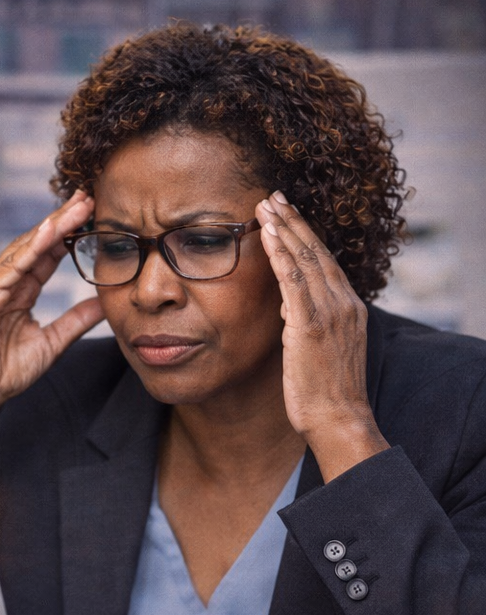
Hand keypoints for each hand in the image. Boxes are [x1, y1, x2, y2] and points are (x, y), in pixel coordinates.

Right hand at [0, 190, 103, 453]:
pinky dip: (30, 248)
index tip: (94, 215)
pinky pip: (10, 267)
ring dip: (52, 226)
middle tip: (89, 196)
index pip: (46, 255)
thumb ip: (76, 321)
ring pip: (24, 249)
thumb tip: (105, 302)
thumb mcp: (52, 343)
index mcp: (17, 291)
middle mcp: (2, 282)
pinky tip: (50, 232)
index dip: (68, 234)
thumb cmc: (4, 372)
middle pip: (36, 244)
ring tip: (77, 207)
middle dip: (62, 220)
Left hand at [257, 191, 387, 477]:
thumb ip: (306, 322)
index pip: (326, 261)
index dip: (305, 235)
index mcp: (348, 308)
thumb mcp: (318, 348)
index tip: (287, 213)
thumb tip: (287, 310)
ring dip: (284, 228)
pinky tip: (266, 234)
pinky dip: (280, 254)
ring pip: (306, 259)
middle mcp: (344, 303)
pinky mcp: (311, 324)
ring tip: (265, 205)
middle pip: (317, 252)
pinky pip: (294, 280)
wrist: (337, 418)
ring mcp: (330, 312)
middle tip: (273, 196)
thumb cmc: (324, 390)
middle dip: (294, 221)